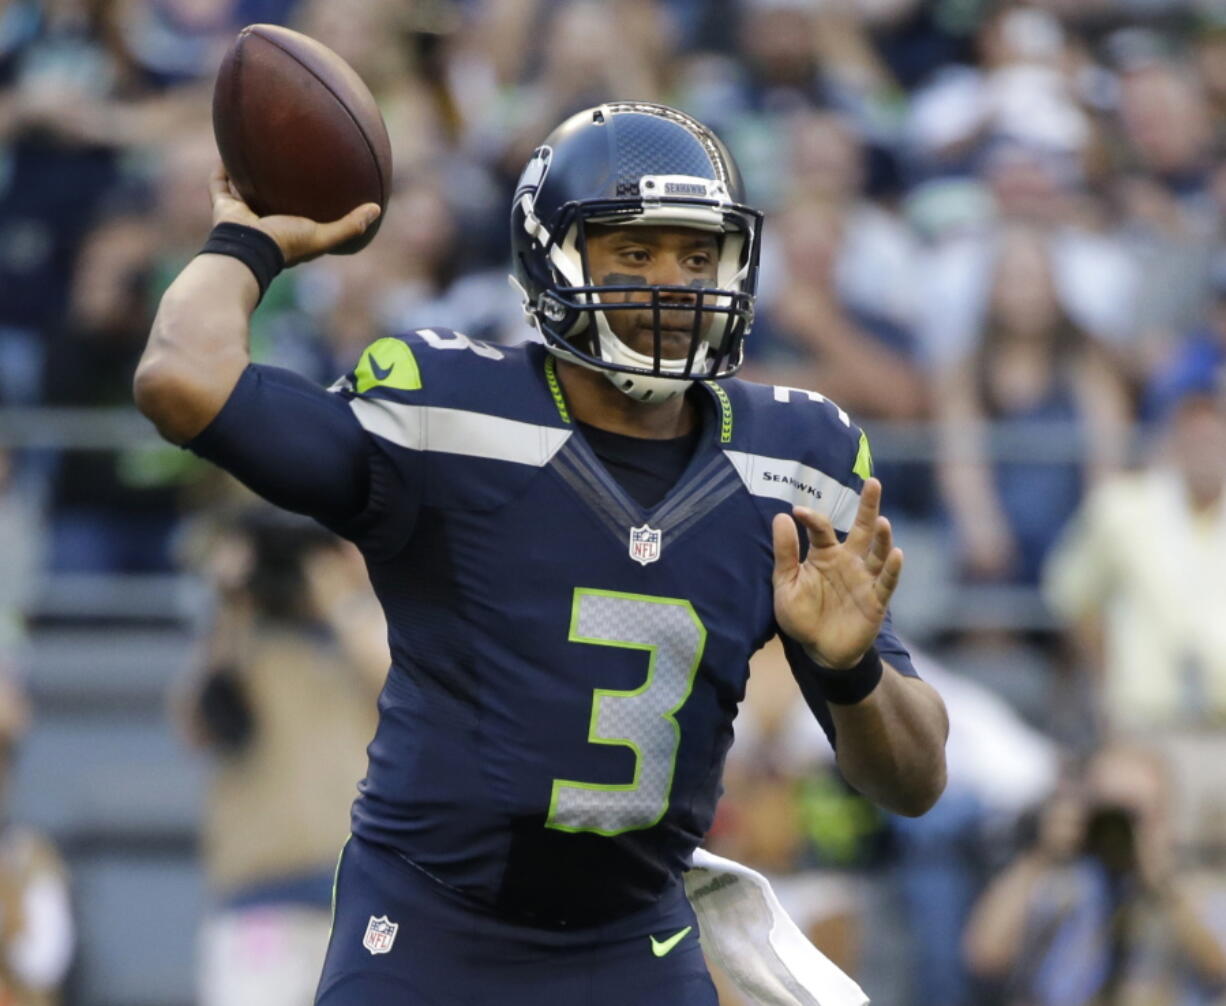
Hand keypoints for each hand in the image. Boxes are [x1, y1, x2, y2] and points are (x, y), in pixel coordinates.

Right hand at [208, 163, 379, 265]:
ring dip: (248, 175)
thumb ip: (350, 225)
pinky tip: (227, 148)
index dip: (308, 203)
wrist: (249, 250)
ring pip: (244, 191)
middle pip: (270, 200)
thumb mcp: (323, 236)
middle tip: (285, 163)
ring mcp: (242, 215)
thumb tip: (377, 209)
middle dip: (276, 186)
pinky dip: (221, 169)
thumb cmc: (286, 245)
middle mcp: (264, 222)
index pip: (300, 216)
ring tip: (255, 152)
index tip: (318, 186)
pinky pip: (219, 184)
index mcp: (287, 231)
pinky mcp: (223, 207)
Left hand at [771, 478, 901, 668]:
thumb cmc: (802, 615)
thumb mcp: (786, 584)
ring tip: (882, 521)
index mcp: (825, 554)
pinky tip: (896, 553)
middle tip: (872, 482)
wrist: (819, 650)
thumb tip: (782, 516)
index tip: (798, 511)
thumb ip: (785, 553)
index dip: (812, 518)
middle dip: (868, 506)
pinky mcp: (876, 600)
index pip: (822, 529)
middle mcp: (849, 560)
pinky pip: (886, 581)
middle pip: (862, 528)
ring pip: (877, 552)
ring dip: (881, 537)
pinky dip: (892, 569)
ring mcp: (865, 579)